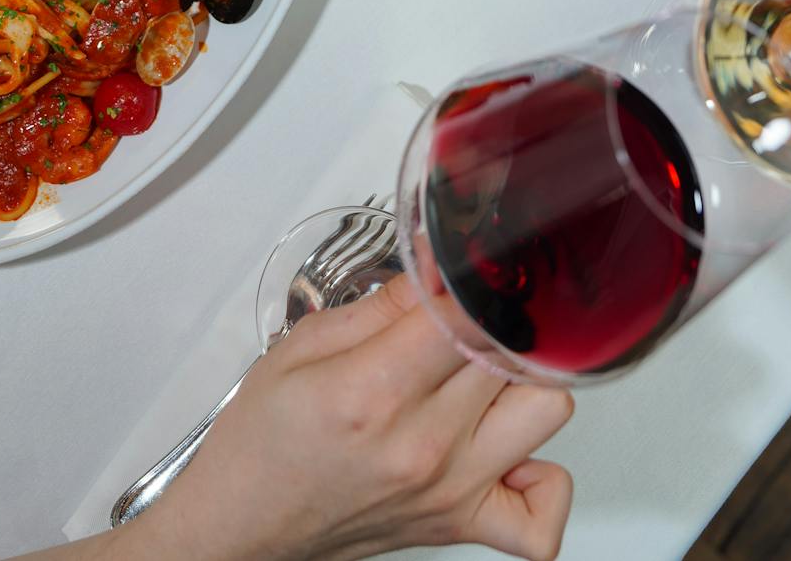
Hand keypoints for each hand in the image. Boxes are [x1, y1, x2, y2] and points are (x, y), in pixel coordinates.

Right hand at [131, 275, 572, 560]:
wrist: (242, 524)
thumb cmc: (264, 440)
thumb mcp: (304, 344)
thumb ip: (384, 302)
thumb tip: (438, 265)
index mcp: (376, 389)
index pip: (469, 315)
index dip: (473, 279)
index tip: (463, 265)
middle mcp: (424, 443)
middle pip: (512, 350)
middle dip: (492, 316)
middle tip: (463, 311)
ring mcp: (452, 488)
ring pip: (548, 409)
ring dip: (524, 380)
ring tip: (481, 371)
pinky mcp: (460, 524)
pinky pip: (543, 516)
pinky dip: (543, 482)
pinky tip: (509, 448)